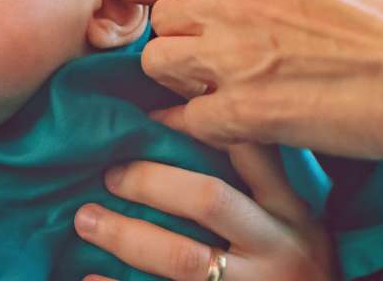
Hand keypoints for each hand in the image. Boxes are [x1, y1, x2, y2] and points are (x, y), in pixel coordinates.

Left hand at [75, 144, 334, 280]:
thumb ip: (257, 188)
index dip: (195, 127)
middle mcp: (278, 249)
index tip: (149, 117)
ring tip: (86, 219)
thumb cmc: (296, 275)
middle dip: (149, 181)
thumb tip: (182, 129)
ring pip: (182, 257)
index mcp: (291, 214)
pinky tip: (90, 276)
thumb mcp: (295, 228)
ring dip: (125, 235)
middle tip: (108, 174)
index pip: (249, 152)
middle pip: (208, 198)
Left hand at [112, 0, 382, 158]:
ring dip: (172, 75)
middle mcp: (235, 8)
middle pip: (161, 17)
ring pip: (157, 61)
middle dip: (171, 34)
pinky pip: (186, 118)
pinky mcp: (245, 112)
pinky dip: (187, 124)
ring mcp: (235, 60)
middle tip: (191, 49)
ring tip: (197, 83)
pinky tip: (201, 124)